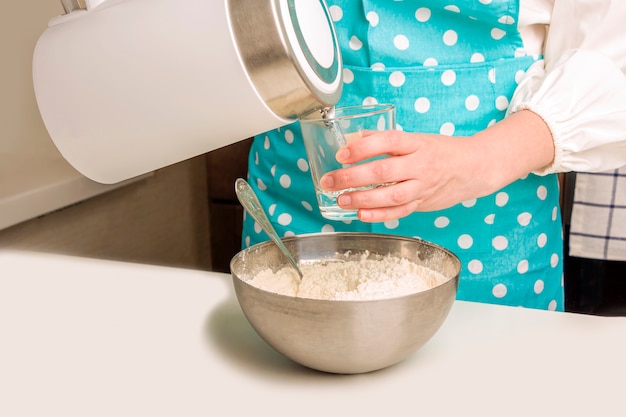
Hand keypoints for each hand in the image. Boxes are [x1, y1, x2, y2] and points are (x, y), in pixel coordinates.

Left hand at [319, 110, 554, 221]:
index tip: (341, 154)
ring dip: (363, 199)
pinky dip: (380, 215)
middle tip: (329, 181)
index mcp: (417, 143)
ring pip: (391, 196)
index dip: (363, 148)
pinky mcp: (423, 203)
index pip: (388, 142)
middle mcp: (420, 165)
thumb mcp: (417, 138)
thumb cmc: (441, 151)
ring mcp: (422, 186)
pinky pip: (400, 212)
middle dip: (352, 177)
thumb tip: (355, 137)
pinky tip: (361, 215)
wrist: (475, 168)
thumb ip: (386, 139)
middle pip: (383, 172)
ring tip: (341, 200)